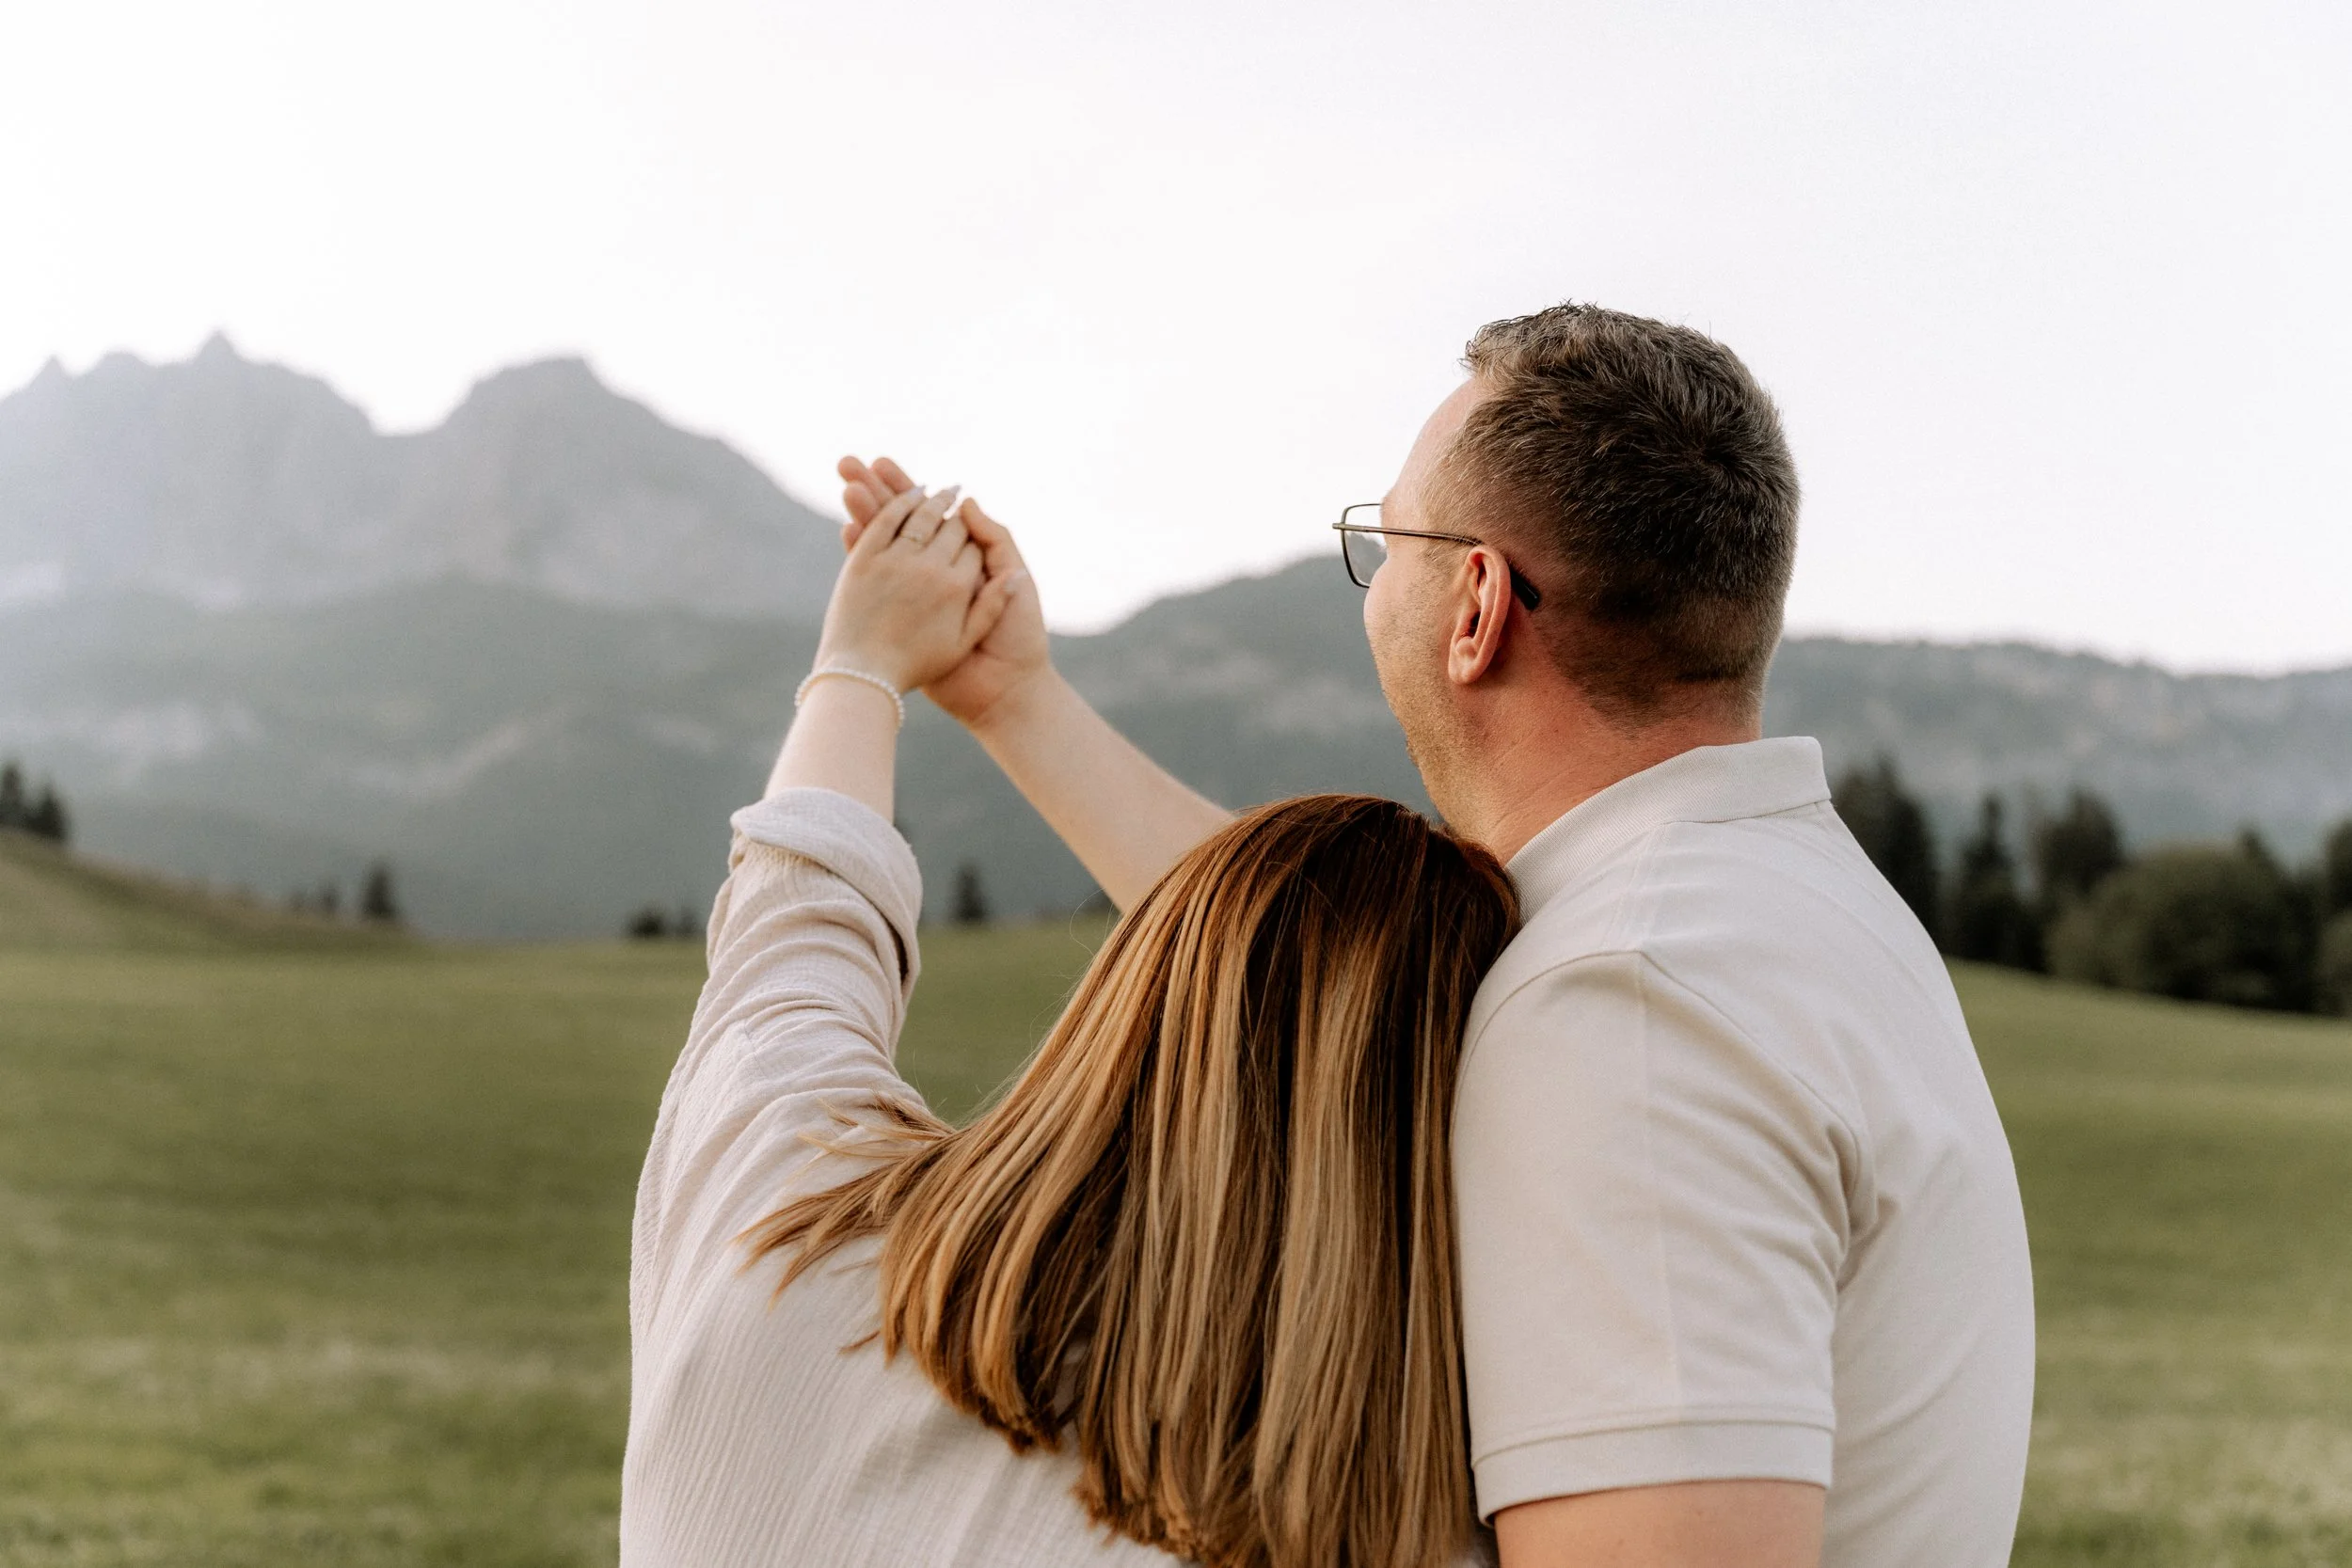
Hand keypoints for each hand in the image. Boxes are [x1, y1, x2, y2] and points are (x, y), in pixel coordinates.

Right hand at [838, 456, 1050, 730]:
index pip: (932, 512)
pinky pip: (877, 577)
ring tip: (845, 482)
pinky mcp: (900, 616)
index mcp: (963, 557)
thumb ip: (993, 538)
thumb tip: (966, 501)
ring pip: (884, 542)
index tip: (883, 462)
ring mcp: (914, 593)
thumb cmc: (1017, 633)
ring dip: (863, 511)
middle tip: (852, 462)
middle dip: (876, 490)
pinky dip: (862, 550)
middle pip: (901, 520)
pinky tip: (846, 524)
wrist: (1005, 687)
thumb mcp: (1014, 575)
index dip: (908, 489)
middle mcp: (935, 570)